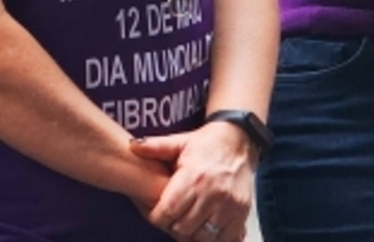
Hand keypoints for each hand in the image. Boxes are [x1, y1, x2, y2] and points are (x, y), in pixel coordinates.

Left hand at [131, 124, 254, 240]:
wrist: (238, 142)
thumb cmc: (205, 144)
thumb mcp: (179, 142)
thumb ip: (155, 146)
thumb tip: (131, 146)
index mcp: (193, 177)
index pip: (168, 211)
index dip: (157, 218)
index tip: (155, 214)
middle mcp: (212, 193)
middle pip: (183, 227)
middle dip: (174, 226)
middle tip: (172, 218)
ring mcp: (229, 205)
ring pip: (203, 236)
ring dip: (193, 233)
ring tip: (188, 222)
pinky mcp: (242, 213)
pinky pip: (225, 238)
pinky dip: (214, 237)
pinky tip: (206, 227)